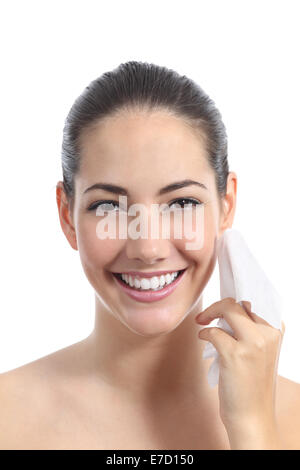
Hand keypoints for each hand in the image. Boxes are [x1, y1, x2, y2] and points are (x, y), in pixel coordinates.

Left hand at [195, 297, 284, 448]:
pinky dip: (204, 333)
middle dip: (218, 305)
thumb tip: (227, 307)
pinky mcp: (235, 354)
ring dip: (210, 314)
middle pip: (238, 303)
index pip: (255, 300)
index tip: (221, 305)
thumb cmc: (251, 383)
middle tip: (206, 316)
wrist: (252, 416)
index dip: (235, 299)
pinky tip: (204, 340)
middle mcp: (269, 333)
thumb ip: (250, 328)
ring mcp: (253, 343)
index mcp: (277, 330)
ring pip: (227, 309)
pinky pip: (213, 331)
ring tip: (204, 324)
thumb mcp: (260, 351)